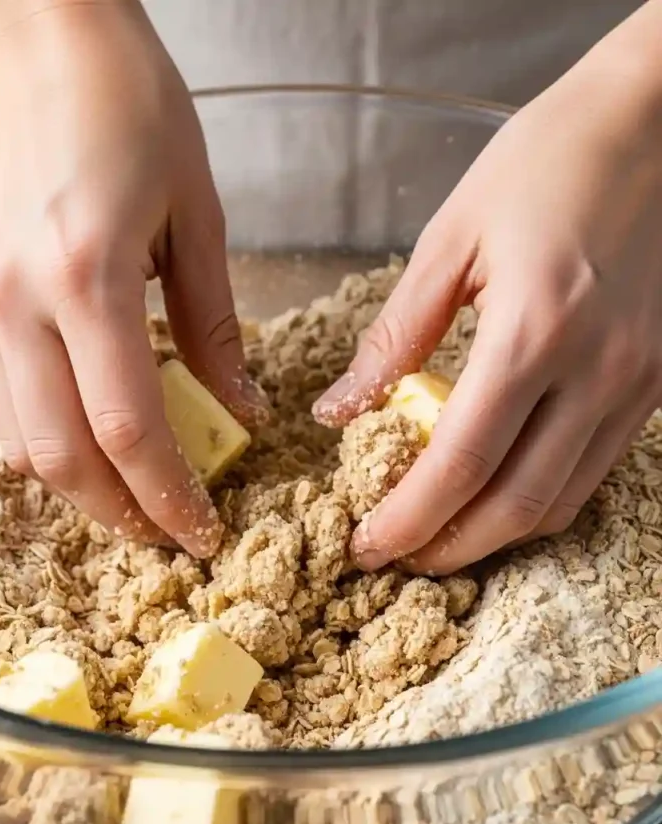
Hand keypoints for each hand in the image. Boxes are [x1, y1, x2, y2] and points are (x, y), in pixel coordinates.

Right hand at [0, 0, 265, 555]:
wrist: (38, 40)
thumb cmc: (129, 106)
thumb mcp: (198, 214)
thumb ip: (217, 327)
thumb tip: (245, 410)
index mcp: (87, 274)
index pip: (127, 427)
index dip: (170, 495)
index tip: (205, 531)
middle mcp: (20, 301)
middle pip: (64, 457)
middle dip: (123, 513)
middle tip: (173, 534)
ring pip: (22, 443)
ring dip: (83, 490)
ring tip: (137, 503)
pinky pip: (5, 404)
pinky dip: (50, 445)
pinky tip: (93, 447)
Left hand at [314, 37, 661, 574]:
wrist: (658, 122)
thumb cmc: (547, 162)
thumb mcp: (451, 238)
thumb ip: (393, 336)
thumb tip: (339, 411)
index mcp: (533, 330)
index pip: (461, 463)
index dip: (409, 518)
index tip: (367, 544)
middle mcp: (596, 372)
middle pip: (515, 504)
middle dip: (449, 548)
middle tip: (398, 556)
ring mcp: (636, 383)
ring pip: (561, 502)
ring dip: (496, 536)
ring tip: (440, 536)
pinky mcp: (655, 383)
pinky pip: (593, 470)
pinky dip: (540, 500)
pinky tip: (499, 493)